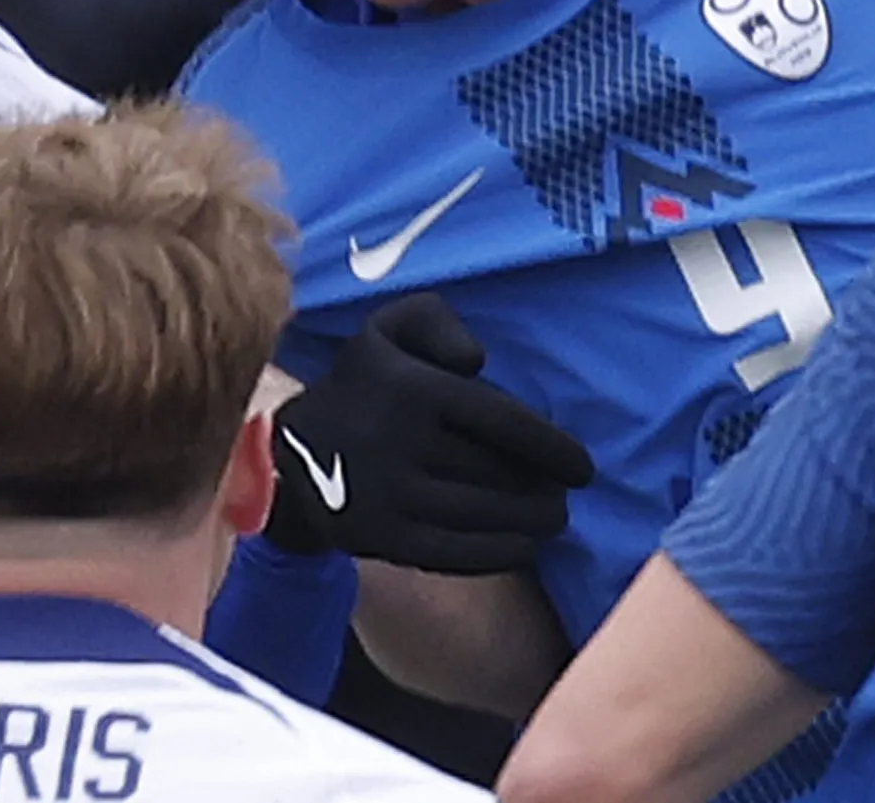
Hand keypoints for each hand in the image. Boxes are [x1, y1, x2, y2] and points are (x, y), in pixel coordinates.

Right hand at [266, 291, 594, 573]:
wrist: (291, 453)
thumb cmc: (362, 384)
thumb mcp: (388, 329)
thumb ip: (436, 320)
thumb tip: (477, 361)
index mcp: (411, 388)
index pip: (504, 422)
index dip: (554, 448)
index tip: (583, 468)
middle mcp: (400, 442)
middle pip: (499, 473)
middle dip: (544, 489)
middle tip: (563, 496)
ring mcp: (391, 494)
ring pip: (483, 515)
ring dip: (530, 522)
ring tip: (550, 520)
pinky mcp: (382, 537)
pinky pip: (456, 552)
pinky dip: (499, 554)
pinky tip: (523, 548)